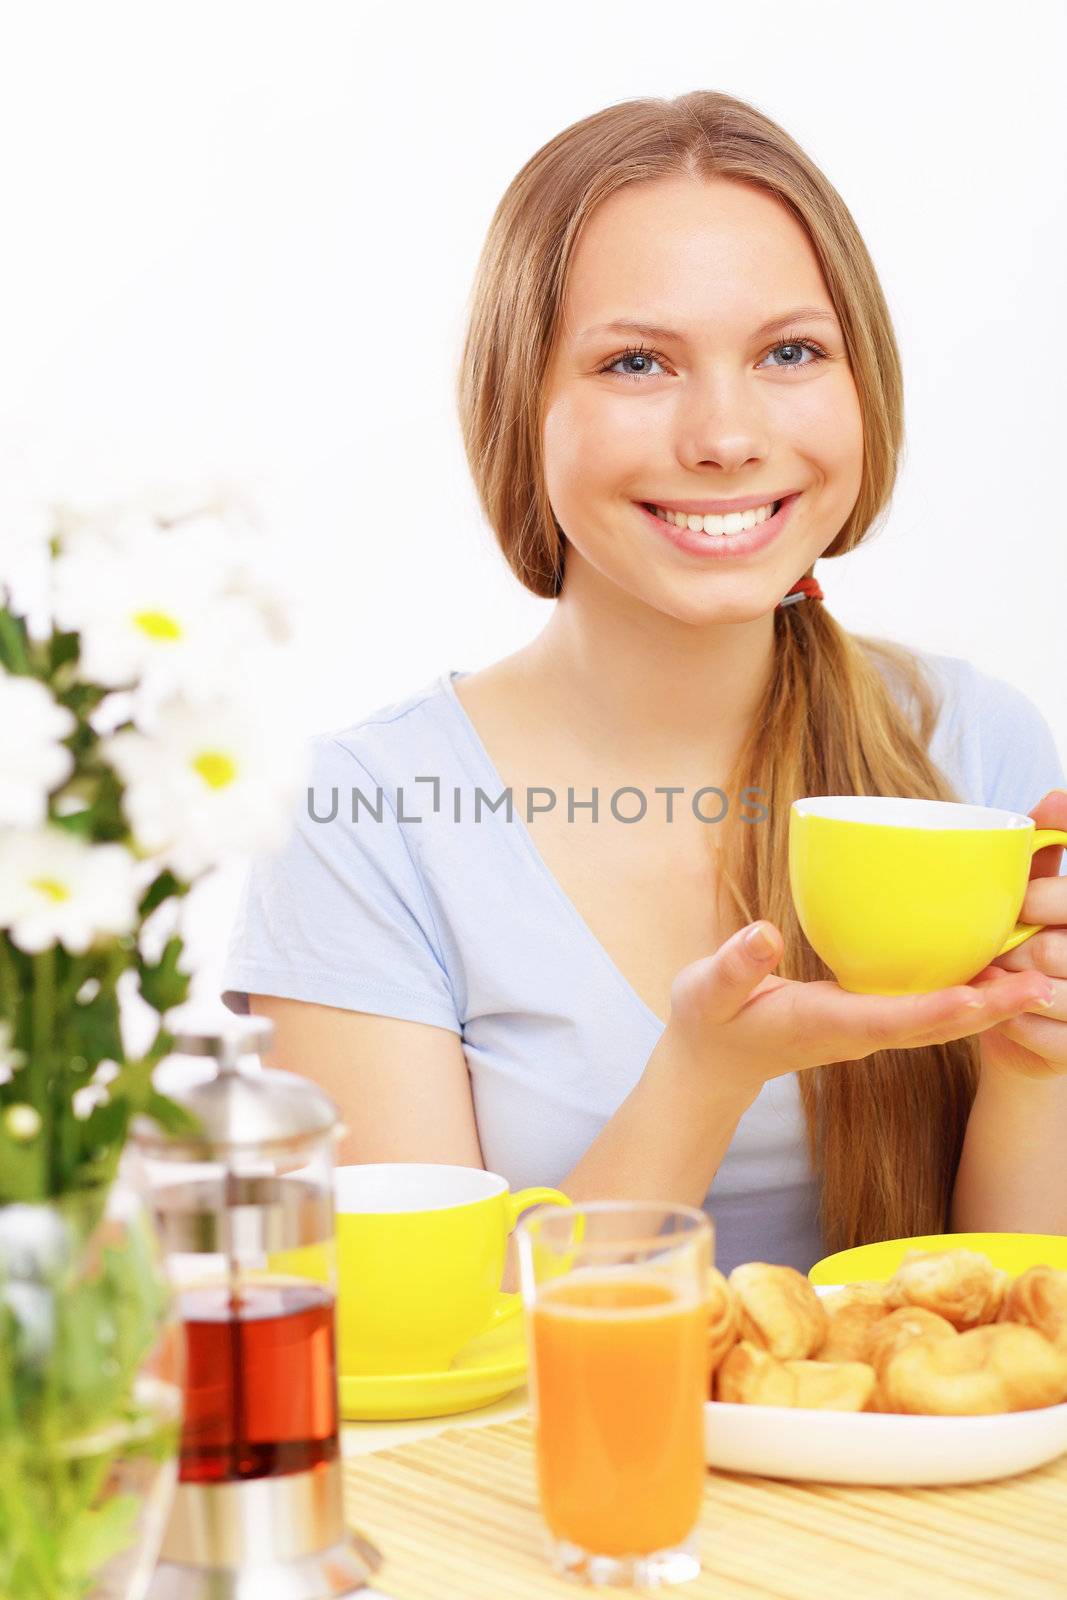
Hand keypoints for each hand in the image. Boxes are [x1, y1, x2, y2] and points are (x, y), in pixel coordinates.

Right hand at [667, 916, 1055, 1101]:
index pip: (895, 1020)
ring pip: (940, 1022)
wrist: (713, 1063)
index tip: (985, 996)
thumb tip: (764, 933)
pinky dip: (965, 995)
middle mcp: (858, 1032)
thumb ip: (735, 966)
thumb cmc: (710, 1022)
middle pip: (936, 1027)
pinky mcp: (869, 1018)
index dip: (942, 1009)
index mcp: (825, 1024)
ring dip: (989, 1004)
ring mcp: (868, 1029)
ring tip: (1037, 977)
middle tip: (1041, 985)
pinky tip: (991, 970)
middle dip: (990, 1010)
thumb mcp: (707, 990)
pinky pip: (928, 1011)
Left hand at [969, 788, 1066, 1080]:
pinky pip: (1030, 1028)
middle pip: (1051, 944)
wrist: (1024, 1027)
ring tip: (994, 973)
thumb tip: (1057, 797)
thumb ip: (1046, 846)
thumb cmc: (1025, 941)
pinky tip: (1003, 1011)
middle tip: (995, 942)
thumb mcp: (1033, 889)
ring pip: (1041, 987)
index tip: (1020, 900)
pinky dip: (1003, 1020)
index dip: (1042, 896)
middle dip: (1012, 940)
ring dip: (1002, 982)